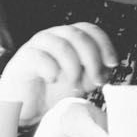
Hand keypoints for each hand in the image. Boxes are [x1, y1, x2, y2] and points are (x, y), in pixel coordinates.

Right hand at [0, 23, 117, 123]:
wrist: (26, 106)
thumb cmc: (53, 91)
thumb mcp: (82, 82)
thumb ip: (96, 73)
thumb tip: (107, 69)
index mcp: (69, 39)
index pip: (91, 30)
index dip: (105, 44)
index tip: (112, 63)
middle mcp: (54, 37)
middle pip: (78, 35)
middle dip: (92, 59)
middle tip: (95, 80)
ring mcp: (37, 46)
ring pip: (61, 45)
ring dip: (73, 67)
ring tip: (73, 85)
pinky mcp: (23, 58)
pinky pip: (39, 57)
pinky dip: (51, 69)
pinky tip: (53, 80)